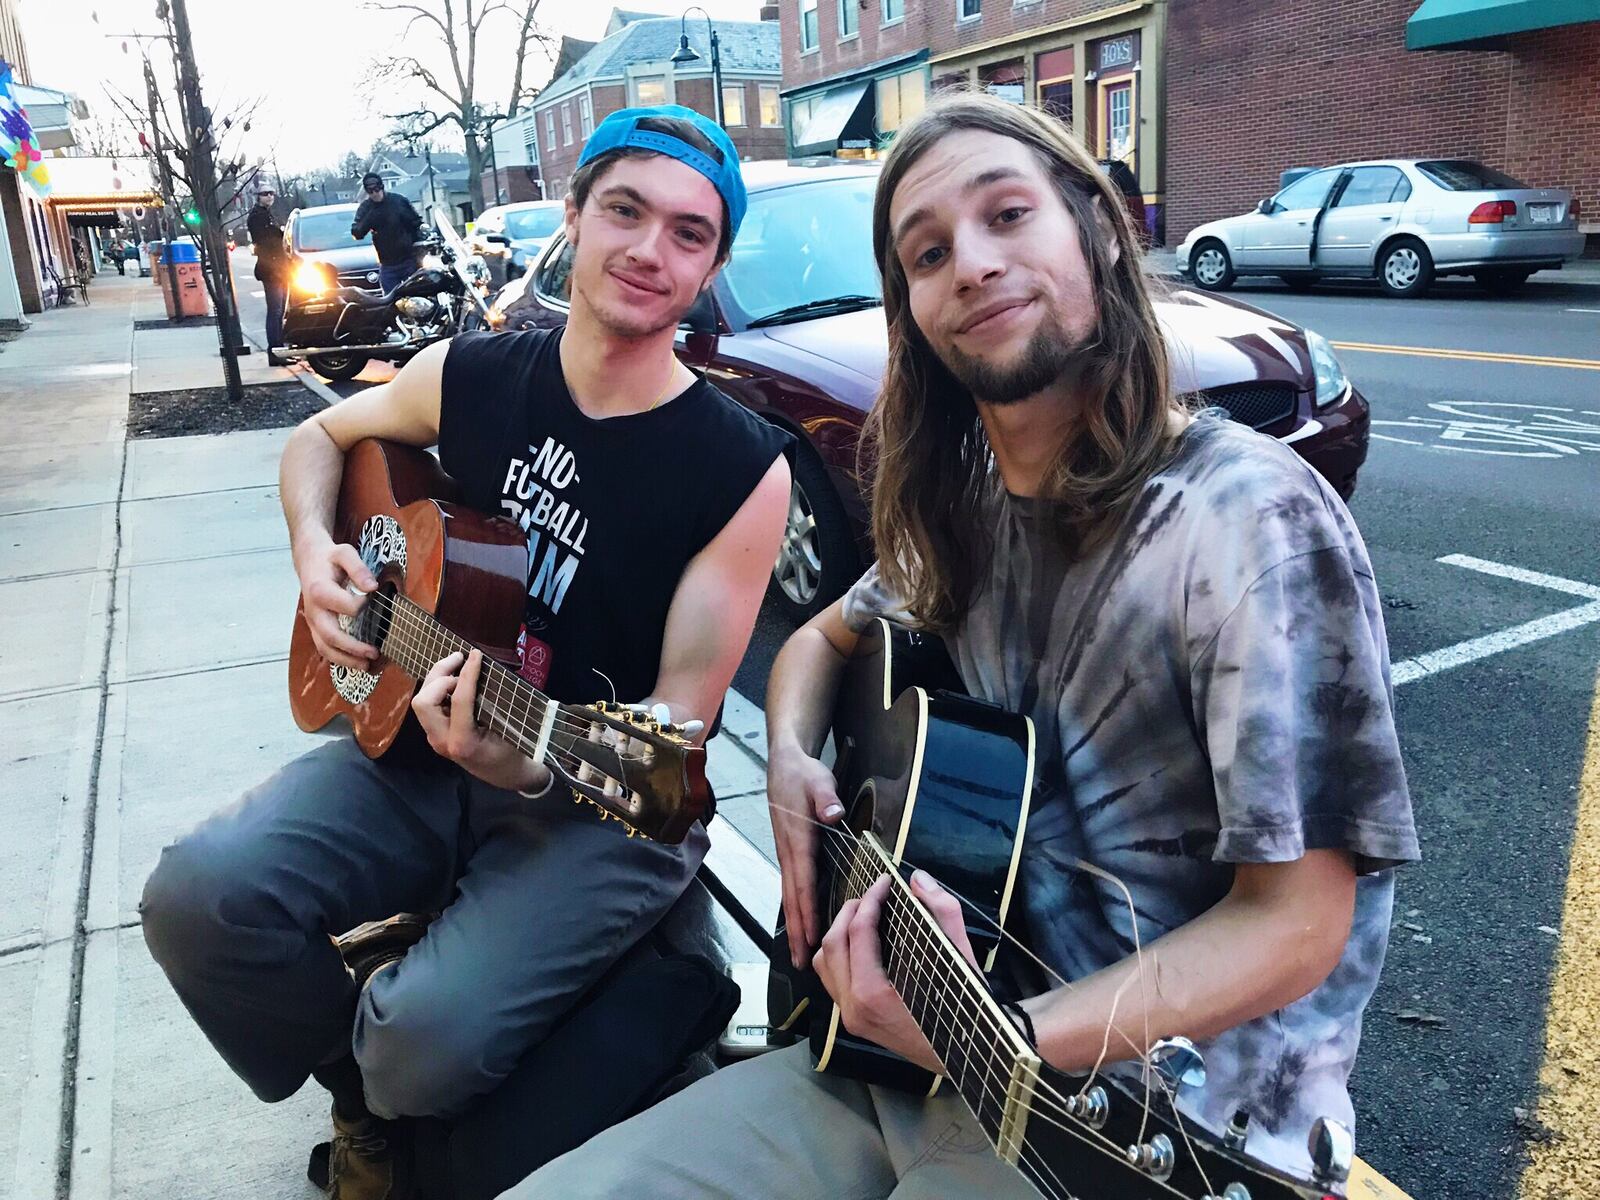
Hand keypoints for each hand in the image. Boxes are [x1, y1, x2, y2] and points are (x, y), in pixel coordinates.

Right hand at [295, 534, 380, 670]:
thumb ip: (358, 568)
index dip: (361, 606)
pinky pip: (324, 647)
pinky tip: (356, 663)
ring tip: (366, 666)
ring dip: (345, 660)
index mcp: (320, 590)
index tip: (374, 598)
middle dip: (352, 648)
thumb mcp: (344, 553)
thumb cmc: (329, 558)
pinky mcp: (316, 627)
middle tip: (373, 653)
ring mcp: (313, 621)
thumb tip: (372, 587)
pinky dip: (339, 659)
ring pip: (324, 647)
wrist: (309, 560)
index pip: (344, 606)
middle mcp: (314, 610)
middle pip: (330, 635)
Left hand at [411, 649, 551, 792]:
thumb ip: (494, 703)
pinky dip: (438, 688)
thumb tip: (483, 670)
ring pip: (421, 702)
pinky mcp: (436, 734)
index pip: (460, 699)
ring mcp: (436, 739)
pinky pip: (429, 706)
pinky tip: (454, 680)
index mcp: (463, 742)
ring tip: (456, 665)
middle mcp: (442, 742)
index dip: (468, 673)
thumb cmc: (513, 752)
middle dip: (439, 675)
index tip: (476, 654)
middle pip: (424, 701)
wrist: (508, 775)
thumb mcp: (509, 729)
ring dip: (436, 680)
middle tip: (460, 659)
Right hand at [768, 745, 845, 968]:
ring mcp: (787, 854)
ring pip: (790, 896)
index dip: (808, 911)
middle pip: (793, 898)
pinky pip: (792, 887)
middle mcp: (789, 852)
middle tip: (801, 964)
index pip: (803, 882)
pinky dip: (796, 910)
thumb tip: (833, 814)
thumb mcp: (818, 779)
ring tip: (799, 954)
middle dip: (797, 932)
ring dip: (795, 926)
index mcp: (798, 840)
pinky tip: (801, 925)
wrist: (785, 762)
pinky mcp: (790, 853)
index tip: (813, 938)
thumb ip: (826, 798)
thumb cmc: (804, 773)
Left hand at [814, 870, 978, 1075]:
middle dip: (850, 911)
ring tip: (864, 916)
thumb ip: (941, 912)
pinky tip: (861, 944)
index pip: (859, 930)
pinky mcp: (854, 1022)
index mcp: (872, 993)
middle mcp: (853, 1007)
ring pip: (823, 963)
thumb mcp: (960, 957)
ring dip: (838, 933)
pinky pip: (832, 980)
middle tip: (874, 895)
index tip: (886, 881)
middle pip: (832, 943)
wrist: (972, 1059)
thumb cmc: (968, 1010)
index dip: (872, 898)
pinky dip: (839, 955)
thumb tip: (918, 878)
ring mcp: (850, 1017)